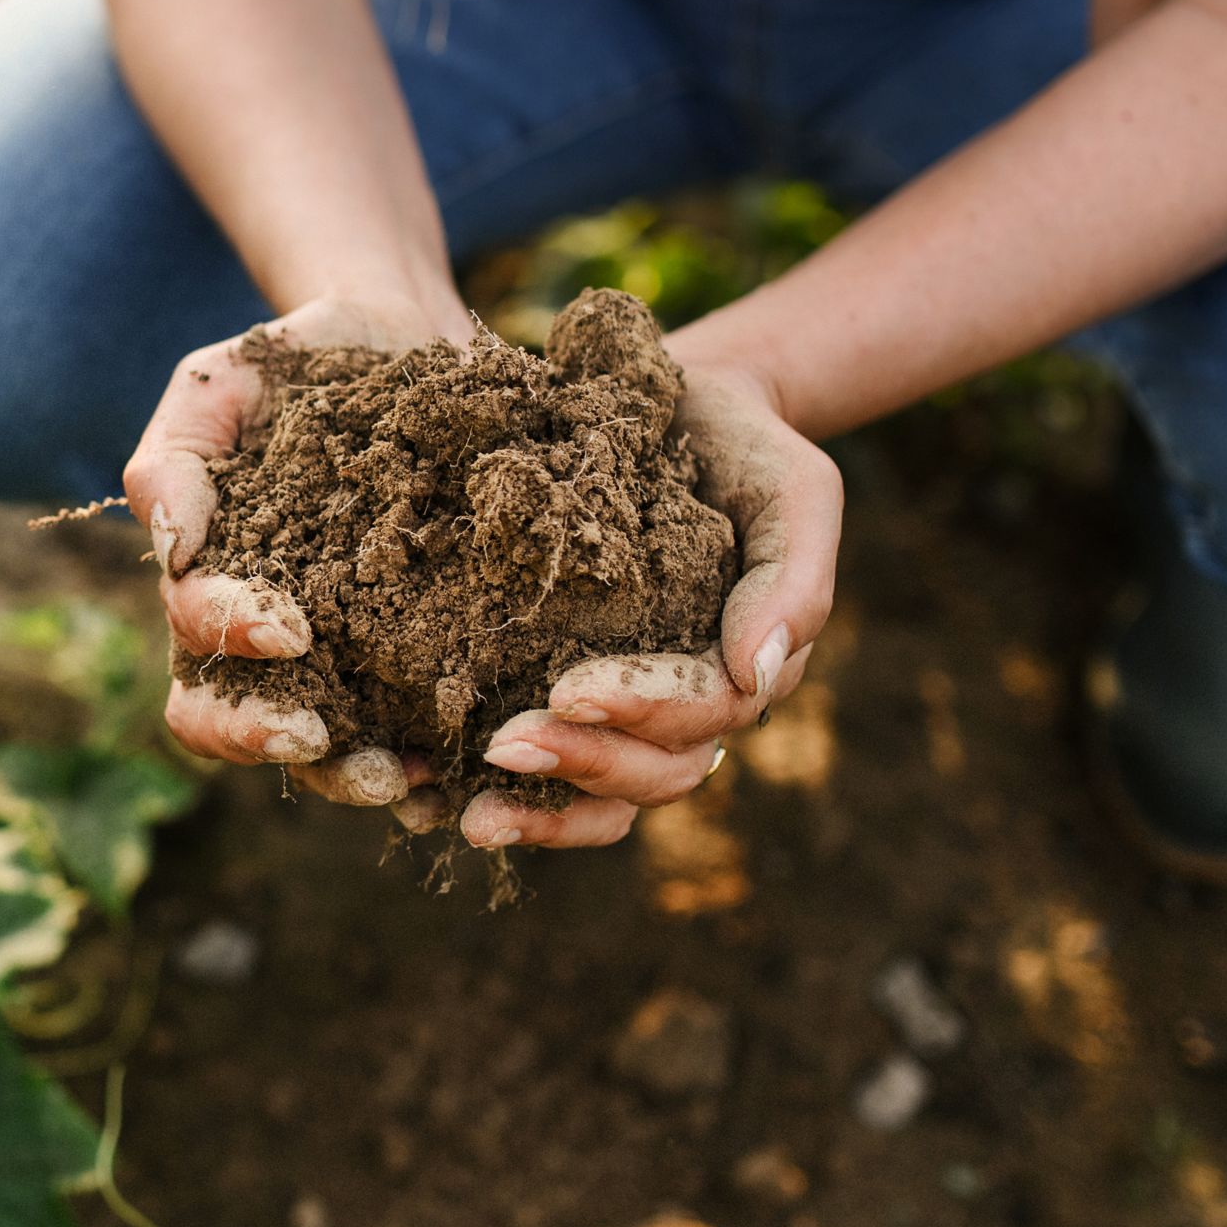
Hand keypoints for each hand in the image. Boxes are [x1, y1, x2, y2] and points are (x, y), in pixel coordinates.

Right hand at [124, 290, 472, 808]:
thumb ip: (175, 457)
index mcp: (214, 584)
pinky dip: (442, 760)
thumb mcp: (220, 384)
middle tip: (324, 740)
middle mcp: (276, 638)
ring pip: (332, 748)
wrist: (405, 337)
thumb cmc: (297, 363)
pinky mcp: (426, 648)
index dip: (229, 647)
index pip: (196, 643)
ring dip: (358, 773)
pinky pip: (422, 725)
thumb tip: (171, 549)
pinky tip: (473, 766)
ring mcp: (352, 652)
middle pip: (243, 725)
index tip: (287, 630)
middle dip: (273, 741)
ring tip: (409, 776)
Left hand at [459, 354, 843, 849]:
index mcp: (745, 666)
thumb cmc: (746, 448)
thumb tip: (755, 675)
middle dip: (581, 763)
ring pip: (605, 795)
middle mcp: (691, 706)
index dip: (640, 709)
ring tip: (471, 816)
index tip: (567, 690)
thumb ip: (792, 581)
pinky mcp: (570, 691)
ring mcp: (632, 710)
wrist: (686, 410)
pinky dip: (503, 796)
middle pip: (652, 772)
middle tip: (503, 746)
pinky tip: (431, 799)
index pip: (703, 712)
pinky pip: (551, 772)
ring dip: (542, 811)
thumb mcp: (794, 491)